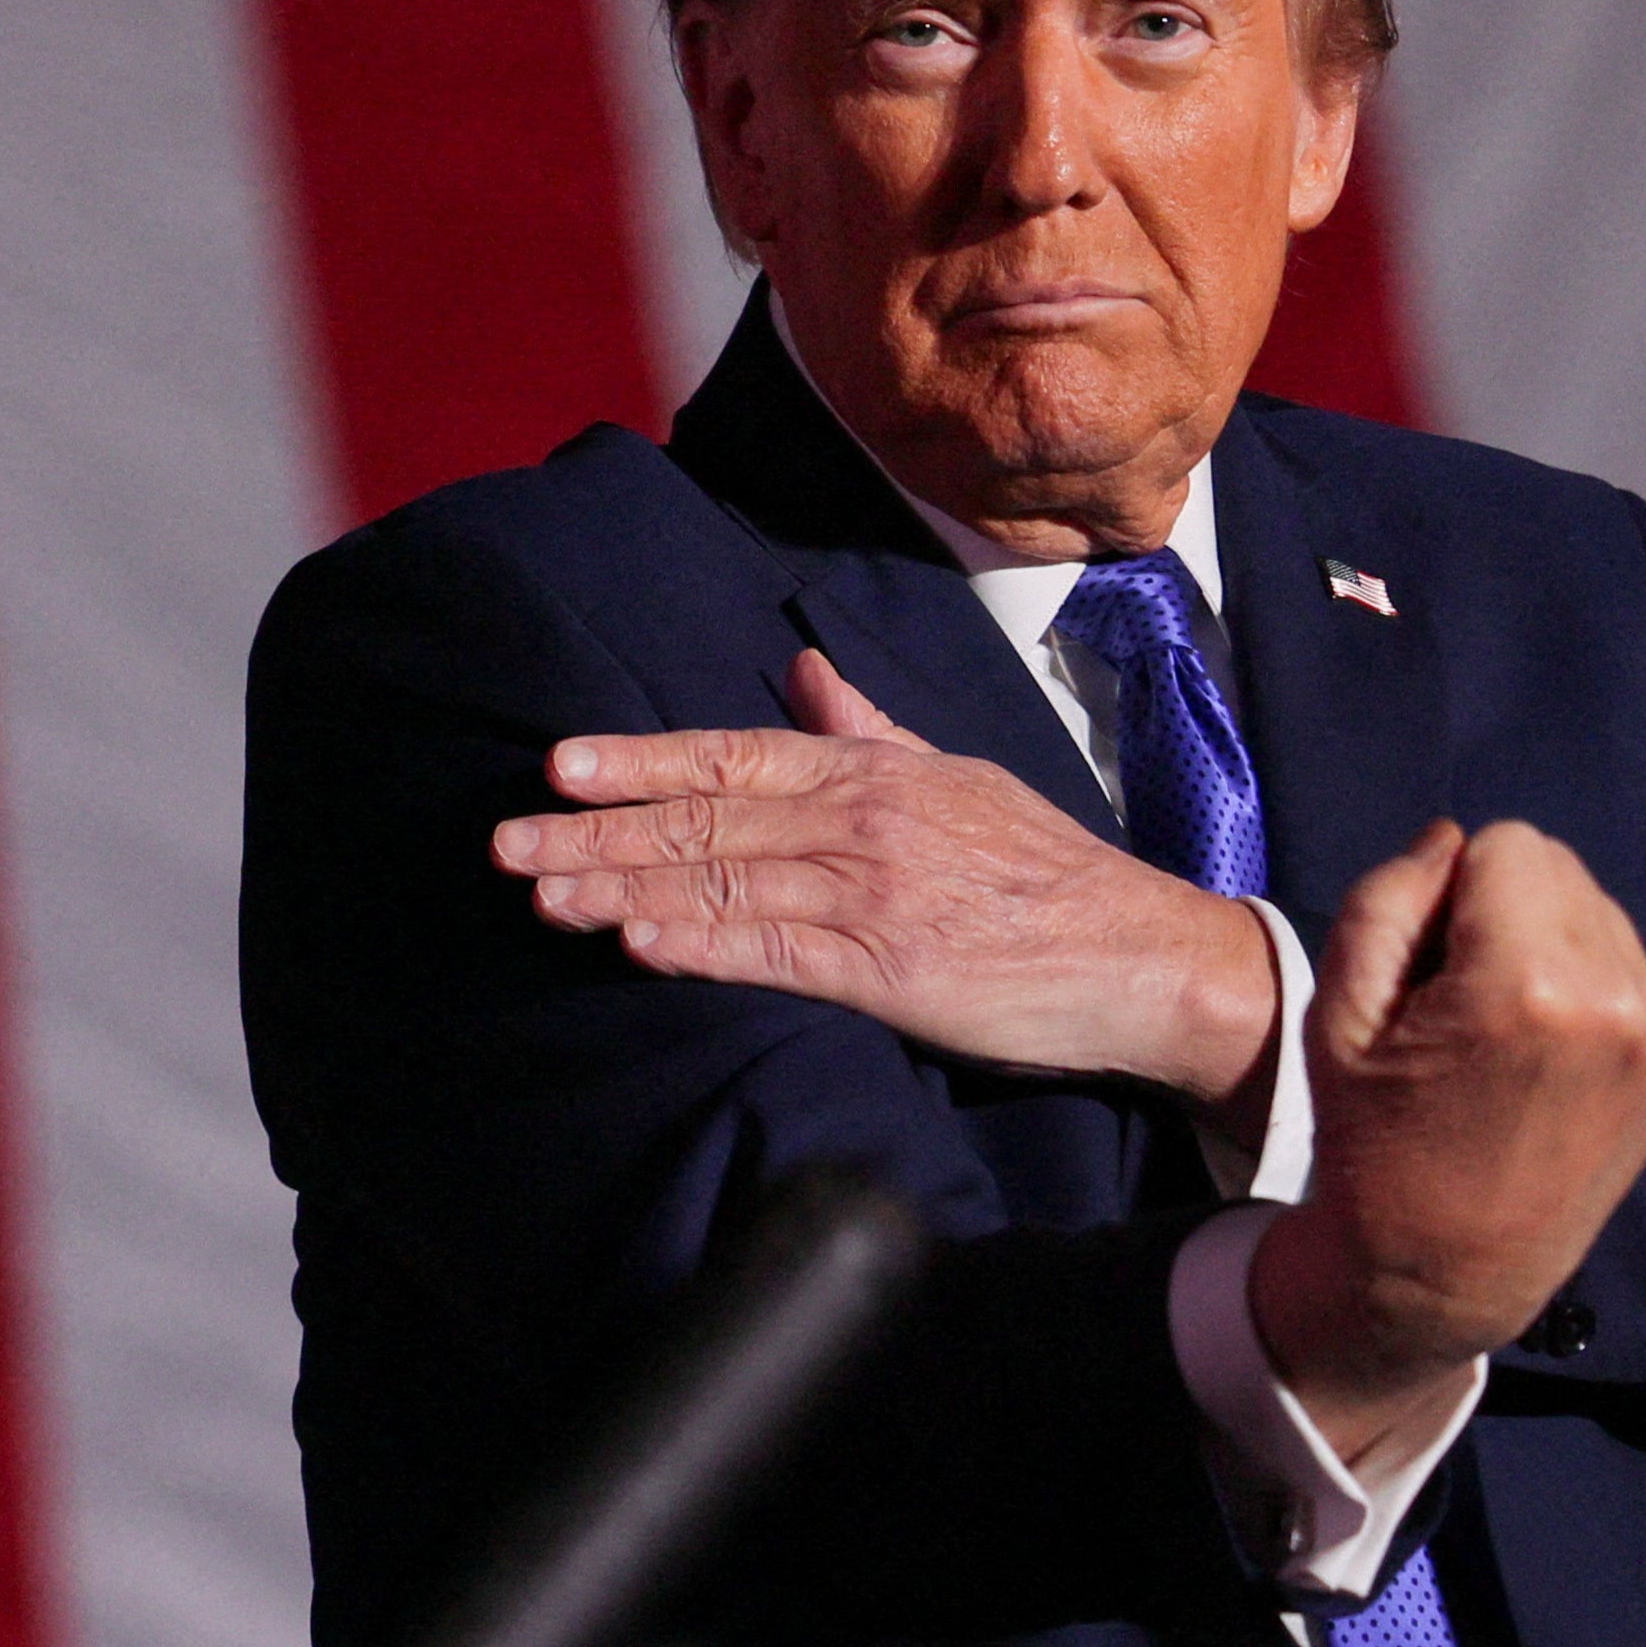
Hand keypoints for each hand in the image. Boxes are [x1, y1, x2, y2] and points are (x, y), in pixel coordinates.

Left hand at [489, 649, 1280, 1120]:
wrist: (1140, 953)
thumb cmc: (1044, 870)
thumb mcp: (956, 776)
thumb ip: (868, 730)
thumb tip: (803, 674)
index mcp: (872, 772)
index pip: (732, 756)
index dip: (640, 760)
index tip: (559, 764)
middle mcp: (862, 821)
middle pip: (705, 821)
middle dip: (598, 832)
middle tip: (505, 841)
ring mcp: (873, 894)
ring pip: (724, 884)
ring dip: (624, 890)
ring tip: (544, 894)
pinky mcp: (891, 971)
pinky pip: (776, 953)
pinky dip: (703, 946)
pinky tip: (638, 944)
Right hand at [1249, 819, 1645, 1463]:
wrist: (1451, 1268)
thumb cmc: (1375, 1138)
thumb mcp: (1337, 1014)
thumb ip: (1386, 899)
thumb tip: (1452, 840)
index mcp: (1527, 983)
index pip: (1505, 841)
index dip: (1451, 891)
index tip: (1429, 970)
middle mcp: (1618, 997)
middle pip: (1558, 867)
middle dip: (1506, 908)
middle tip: (1461, 1003)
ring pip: (1597, 910)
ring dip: (1550, 943)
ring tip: (1506, 1032)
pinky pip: (1629, 963)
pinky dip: (1588, 986)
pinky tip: (1549, 1054)